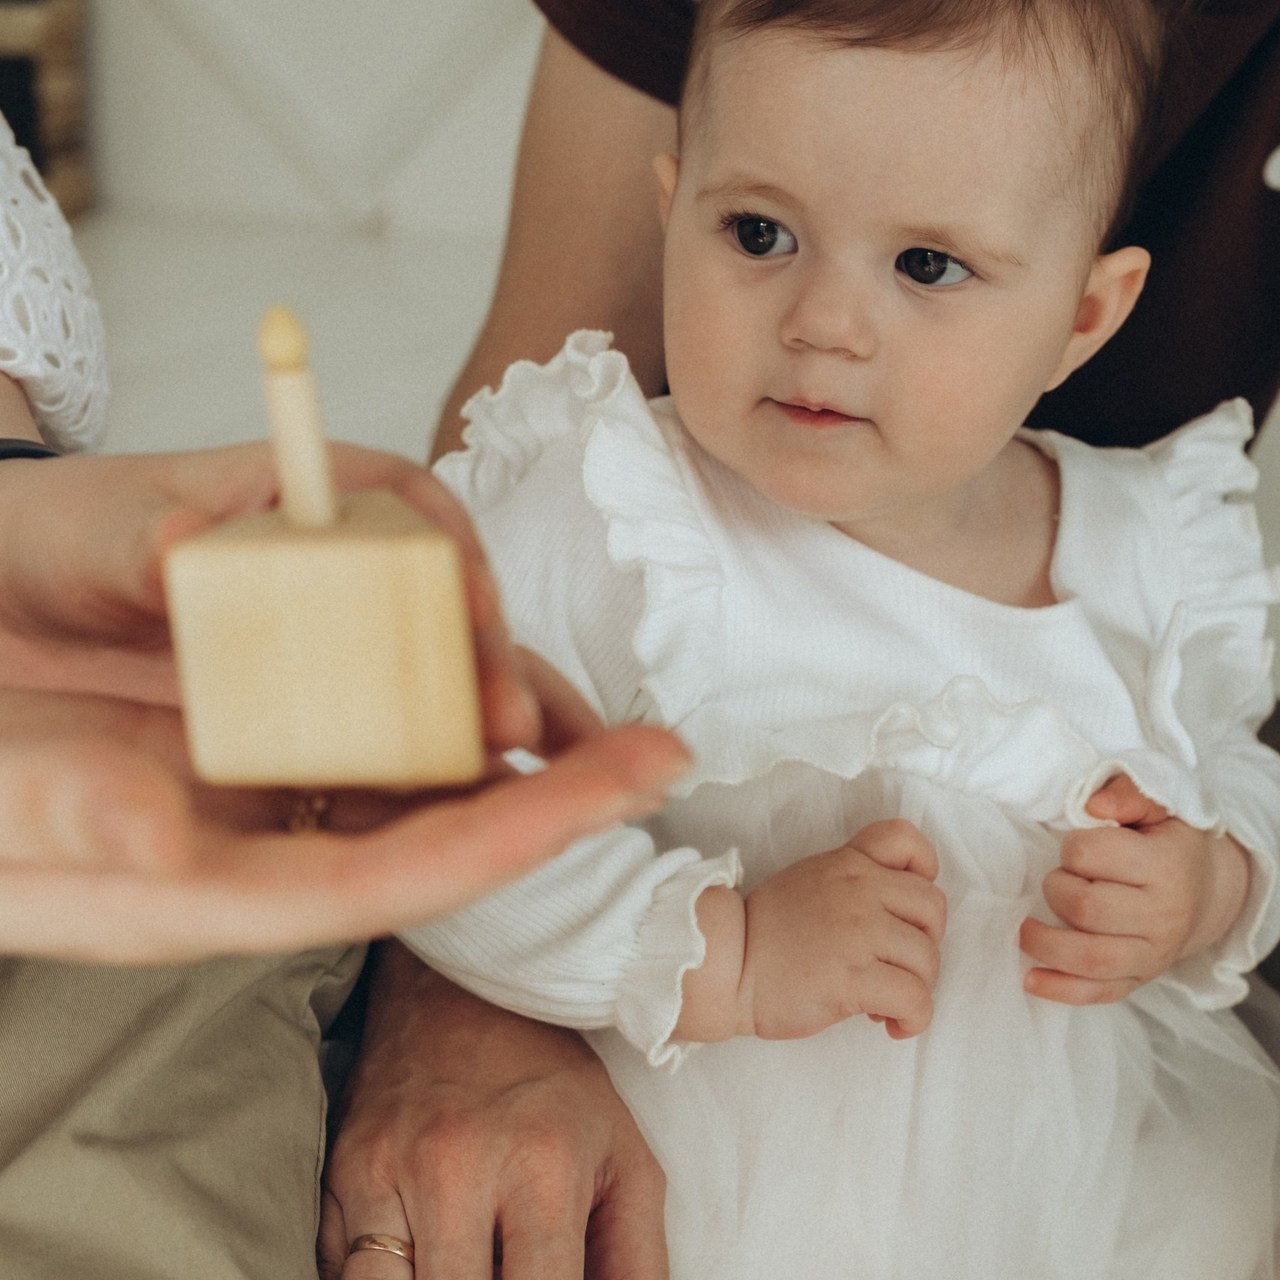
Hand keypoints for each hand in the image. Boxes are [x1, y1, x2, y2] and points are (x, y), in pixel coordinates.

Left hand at [0, 443, 539, 752]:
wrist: (17, 603)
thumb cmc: (62, 536)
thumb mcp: (91, 532)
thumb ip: (138, 542)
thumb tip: (181, 544)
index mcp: (306, 494)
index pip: (407, 510)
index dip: (453, 558)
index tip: (474, 604)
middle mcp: (342, 566)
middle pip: (446, 605)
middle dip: (492, 664)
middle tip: (516, 721)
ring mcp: (338, 639)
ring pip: (437, 674)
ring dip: (489, 722)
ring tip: (544, 777)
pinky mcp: (319, 704)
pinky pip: (391, 733)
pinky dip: (436, 768)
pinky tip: (478, 806)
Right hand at [0, 682, 688, 961]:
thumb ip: (64, 816)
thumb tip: (157, 830)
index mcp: (229, 885)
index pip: (406, 869)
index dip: (518, 835)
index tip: (617, 791)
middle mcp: (276, 837)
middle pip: (445, 821)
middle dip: (552, 789)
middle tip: (656, 751)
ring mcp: (279, 780)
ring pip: (428, 766)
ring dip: (510, 734)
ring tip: (599, 711)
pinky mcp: (270, 717)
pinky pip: (380, 710)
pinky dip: (441, 681)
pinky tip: (483, 654)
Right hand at [319, 946, 668, 1279]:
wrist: (460, 991)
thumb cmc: (553, 1083)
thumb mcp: (623, 1158)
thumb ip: (637, 1262)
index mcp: (541, 1167)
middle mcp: (456, 1168)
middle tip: (502, 1270)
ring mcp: (387, 1169)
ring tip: (462, 1263)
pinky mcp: (341, 1171)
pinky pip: (343, 1270)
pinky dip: (376, 1277)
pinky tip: (417, 1261)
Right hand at [740, 819, 945, 1040]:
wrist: (726, 966)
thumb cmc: (765, 933)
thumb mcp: (810, 881)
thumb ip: (852, 881)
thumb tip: (899, 916)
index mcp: (847, 864)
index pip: (907, 840)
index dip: (924, 871)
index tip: (908, 908)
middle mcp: (859, 890)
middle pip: (933, 907)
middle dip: (925, 941)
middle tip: (896, 963)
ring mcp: (858, 932)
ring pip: (928, 959)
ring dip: (916, 986)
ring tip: (884, 1000)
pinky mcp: (853, 978)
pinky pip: (915, 999)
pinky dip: (914, 1018)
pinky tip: (891, 1024)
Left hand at [1021, 773, 1250, 1003]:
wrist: (1204, 889)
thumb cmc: (1166, 840)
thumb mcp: (1158, 804)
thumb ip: (1126, 793)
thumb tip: (1093, 807)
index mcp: (1167, 866)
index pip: (1090, 855)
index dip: (1072, 848)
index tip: (1078, 847)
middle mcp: (1164, 915)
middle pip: (1085, 908)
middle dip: (1056, 890)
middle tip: (1058, 881)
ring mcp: (1153, 954)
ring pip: (1090, 959)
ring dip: (1045, 943)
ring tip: (1025, 927)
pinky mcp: (1140, 980)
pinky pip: (1098, 993)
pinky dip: (1060, 989)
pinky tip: (1030, 978)